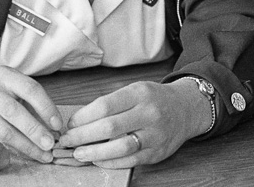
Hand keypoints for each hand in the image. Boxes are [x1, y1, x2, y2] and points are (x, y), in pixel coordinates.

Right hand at [0, 67, 62, 162]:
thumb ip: (28, 99)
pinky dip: (12, 150)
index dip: (46, 107)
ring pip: (5, 131)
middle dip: (35, 130)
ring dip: (26, 146)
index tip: (57, 124)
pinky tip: (26, 155)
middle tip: (50, 144)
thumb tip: (53, 124)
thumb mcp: (8, 83)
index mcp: (5, 77)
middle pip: (15, 112)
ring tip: (43, 155)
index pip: (30, 89)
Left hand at [56, 79, 208, 168]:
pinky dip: (110, 162)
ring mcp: (155, 134)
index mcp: (140, 93)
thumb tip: (79, 121)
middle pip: (109, 127)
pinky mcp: (157, 152)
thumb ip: (111, 103)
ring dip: (94, 153)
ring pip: (120, 147)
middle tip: (67, 141)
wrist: (186, 109)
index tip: (70, 123)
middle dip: (82, 136)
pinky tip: (98, 160)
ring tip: (79, 154)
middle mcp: (149, 113)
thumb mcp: (135, 91)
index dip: (83, 117)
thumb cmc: (154, 100)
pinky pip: (130, 160)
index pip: (105, 105)